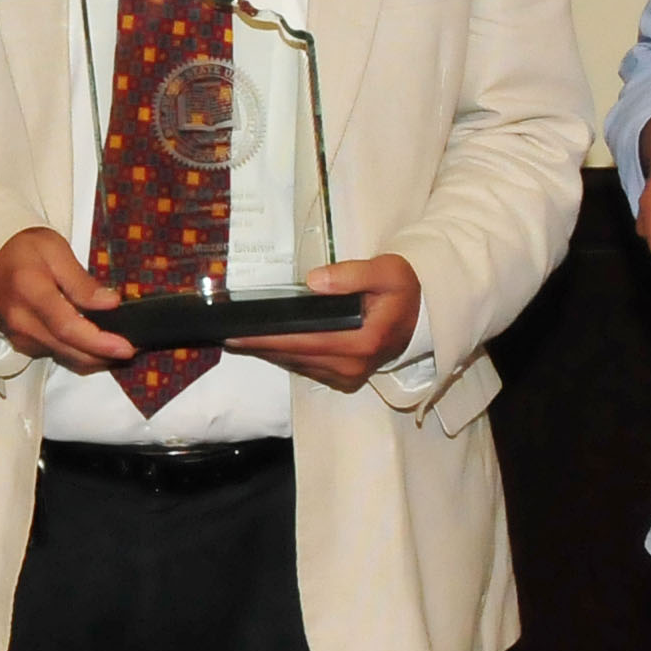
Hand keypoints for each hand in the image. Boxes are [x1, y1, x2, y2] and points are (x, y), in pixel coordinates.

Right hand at [0, 228, 136, 374]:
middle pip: (68, 350)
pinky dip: (76, 351)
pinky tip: (92, 341)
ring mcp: (18, 335)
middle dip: (103, 356)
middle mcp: (21, 321)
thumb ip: (81, 281)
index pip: (68, 328)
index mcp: (30, 292)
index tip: (127, 347)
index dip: (99, 342)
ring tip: (117, 345)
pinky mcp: (19, 342)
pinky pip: (53, 353)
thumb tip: (110, 304)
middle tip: (132, 350)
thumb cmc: (23, 247)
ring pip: (63, 356)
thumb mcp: (55, 250)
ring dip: (92, 356)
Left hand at [232, 255, 425, 392]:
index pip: (305, 341)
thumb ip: (351, 274)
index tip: (238, 333)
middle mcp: (354, 365)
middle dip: (260, 346)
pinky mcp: (346, 379)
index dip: (269, 338)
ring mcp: (350, 376)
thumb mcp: (386, 271)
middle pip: (296, 357)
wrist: (422, 314)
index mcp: (363, 341)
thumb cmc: (402, 289)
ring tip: (239, 340)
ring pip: (299, 365)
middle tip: (228, 336)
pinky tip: (266, 346)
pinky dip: (286, 357)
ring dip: (270, 353)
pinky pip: (308, 369)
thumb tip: (314, 282)